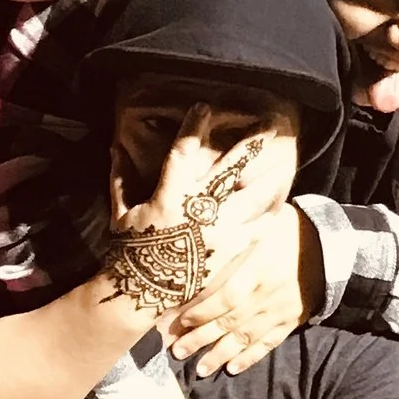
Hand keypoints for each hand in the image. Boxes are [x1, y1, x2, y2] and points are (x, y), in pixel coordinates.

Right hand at [104, 134, 277, 314]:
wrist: (142, 292)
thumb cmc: (130, 250)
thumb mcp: (122, 212)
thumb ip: (121, 178)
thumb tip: (114, 148)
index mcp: (169, 195)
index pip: (183, 151)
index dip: (194, 127)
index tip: (206, 106)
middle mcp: (198, 208)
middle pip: (230, 168)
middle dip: (250, 144)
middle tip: (269, 126)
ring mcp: (218, 230)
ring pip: (252, 197)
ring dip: (269, 178)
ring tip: (284, 163)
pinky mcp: (229, 251)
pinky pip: (256, 230)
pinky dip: (268, 217)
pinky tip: (279, 206)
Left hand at [164, 202, 322, 375]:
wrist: (334, 247)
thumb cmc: (292, 229)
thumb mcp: (263, 223)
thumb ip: (235, 230)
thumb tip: (201, 222)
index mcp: (257, 269)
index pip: (224, 295)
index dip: (200, 311)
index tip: (177, 320)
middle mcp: (266, 294)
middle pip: (229, 321)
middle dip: (201, 339)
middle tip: (176, 351)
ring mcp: (279, 310)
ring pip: (246, 338)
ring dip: (220, 355)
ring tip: (200, 369)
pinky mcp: (290, 320)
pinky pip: (268, 343)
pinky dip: (250, 357)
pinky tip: (233, 368)